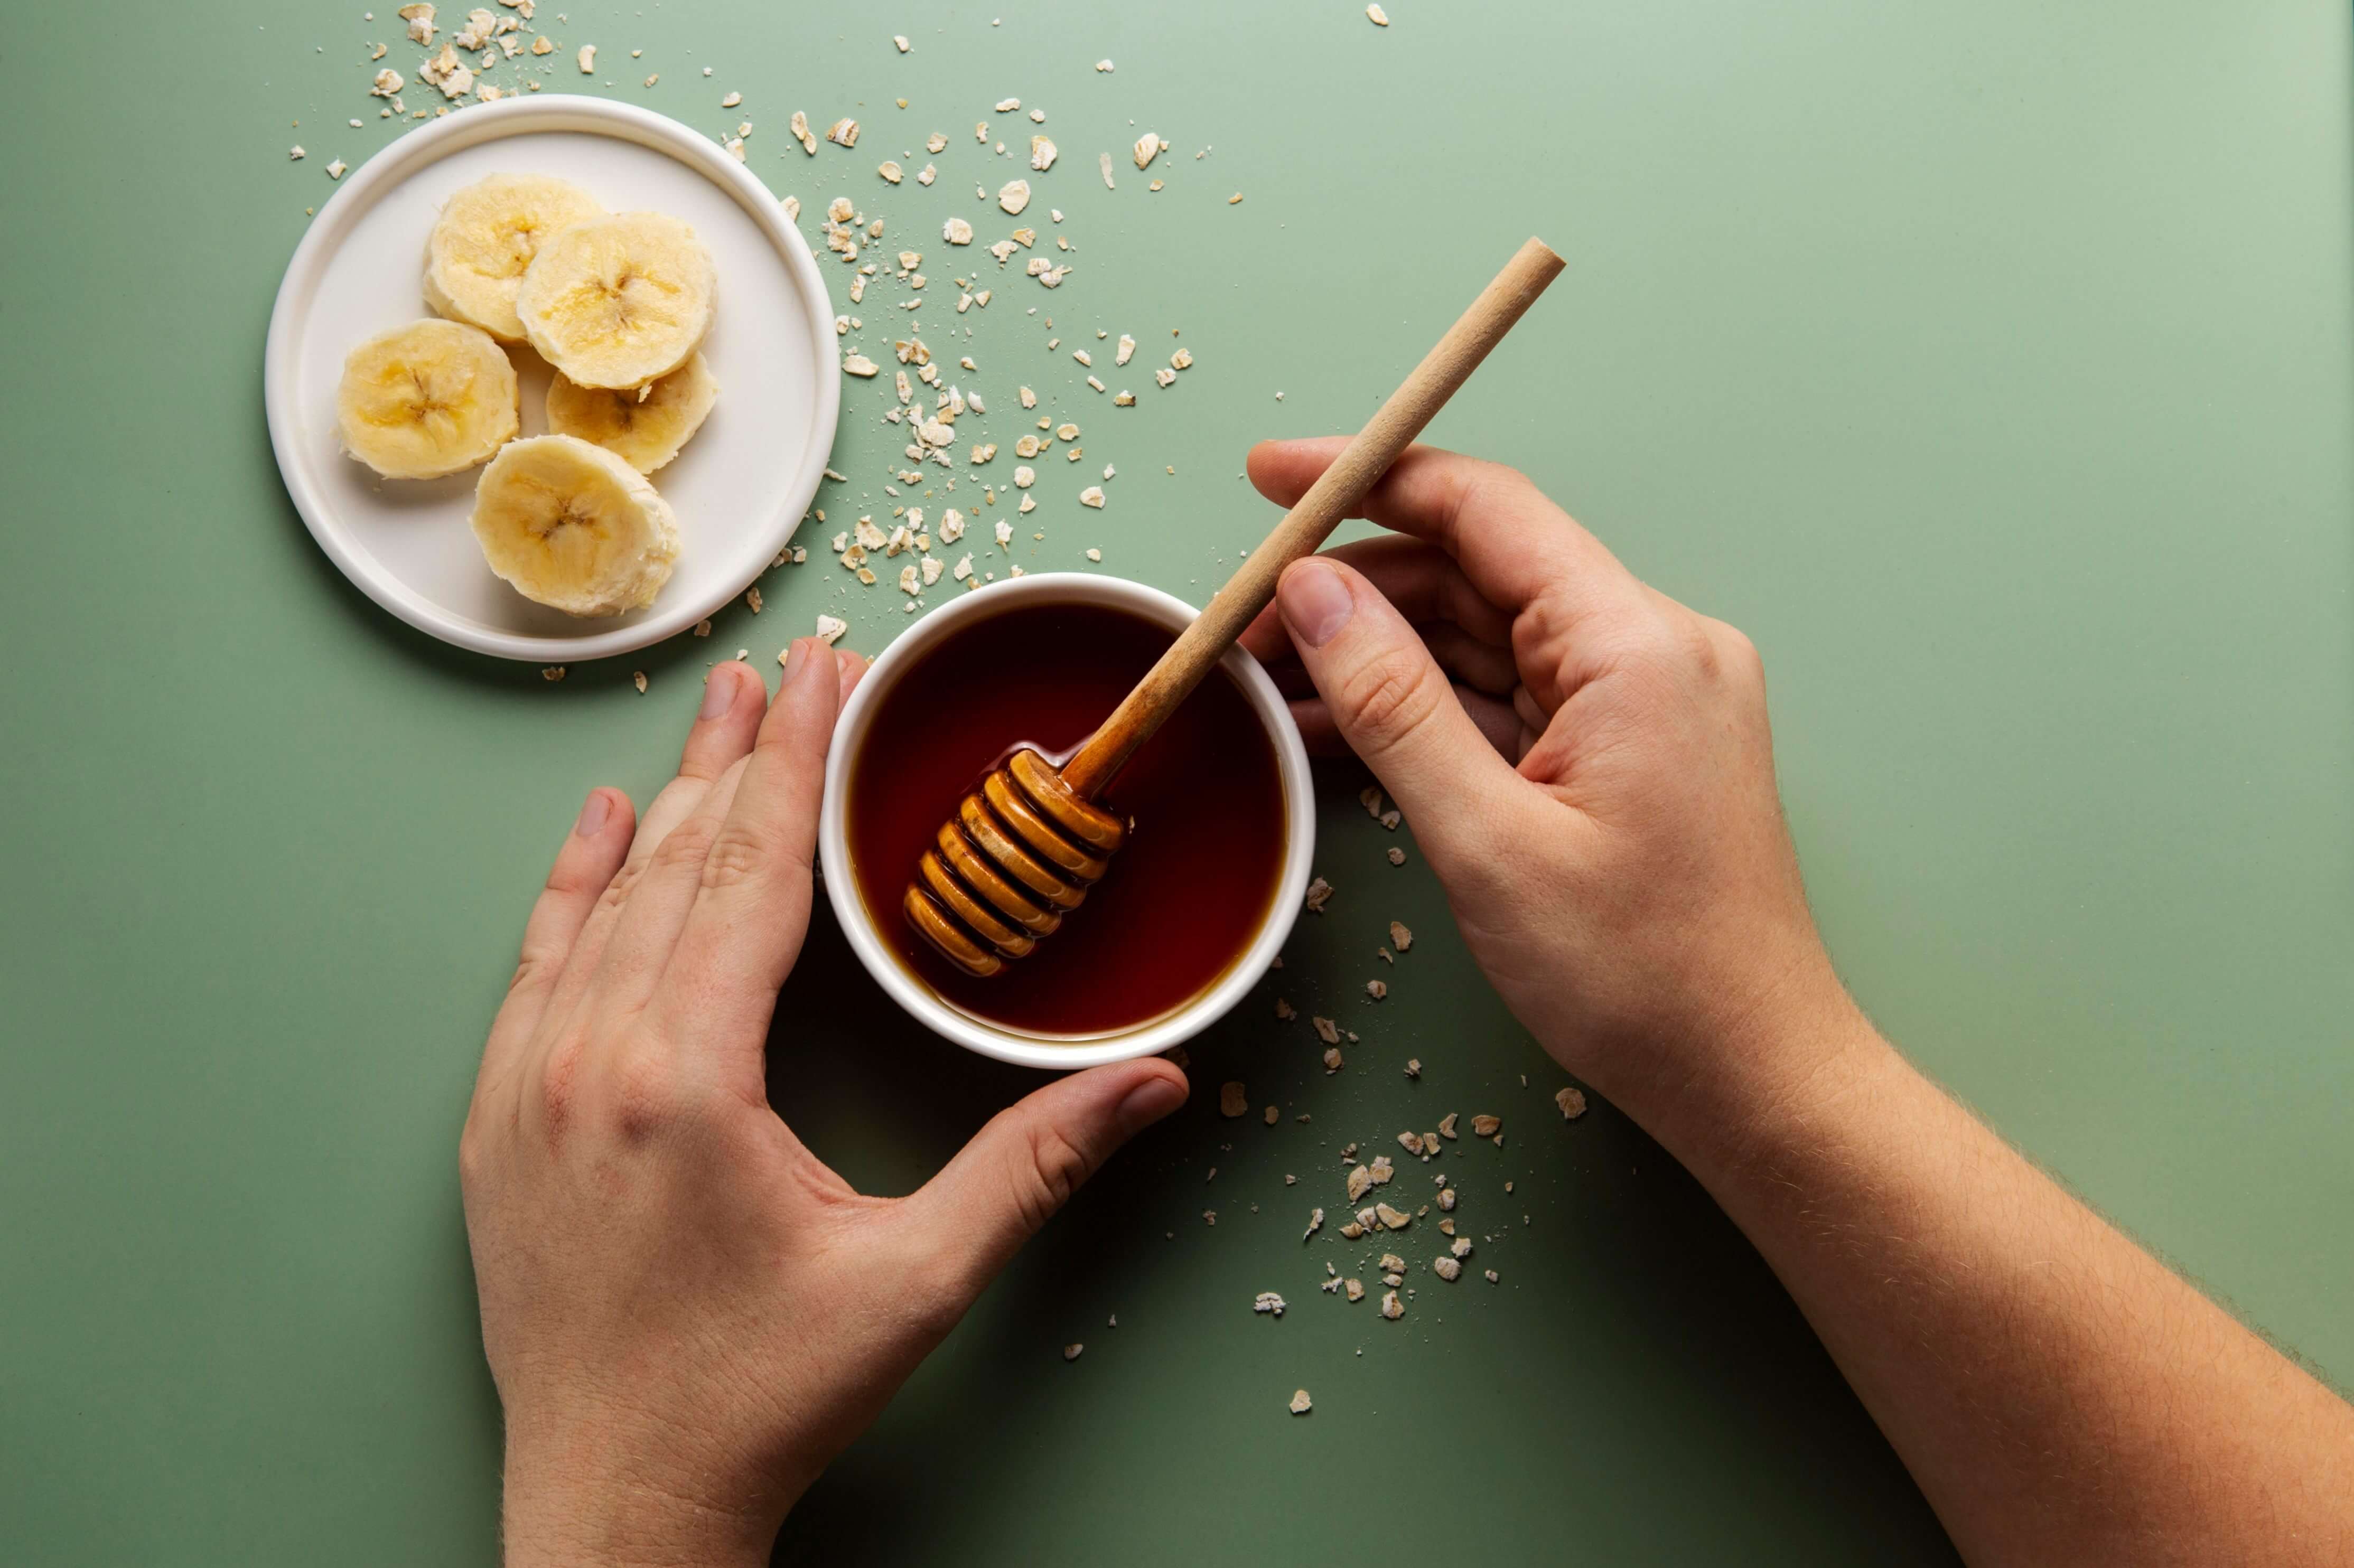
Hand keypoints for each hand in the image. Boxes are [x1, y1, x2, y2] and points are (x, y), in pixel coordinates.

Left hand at [461, 644, 1188, 1566]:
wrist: (614, 1504)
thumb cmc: (756, 1399)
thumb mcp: (913, 1283)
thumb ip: (1033, 1167)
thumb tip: (1156, 1081)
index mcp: (685, 1081)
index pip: (754, 876)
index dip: (799, 765)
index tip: (828, 676)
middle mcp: (587, 1062)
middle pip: (681, 866)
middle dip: (746, 755)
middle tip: (790, 665)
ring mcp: (524, 1088)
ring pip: (604, 903)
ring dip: (670, 801)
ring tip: (715, 713)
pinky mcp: (496, 1121)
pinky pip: (533, 965)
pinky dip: (571, 885)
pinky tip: (600, 827)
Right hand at [1240, 438, 1858, 1122]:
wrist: (1753, 1077)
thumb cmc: (1644, 978)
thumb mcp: (1487, 842)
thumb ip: (1393, 702)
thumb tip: (1314, 594)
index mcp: (1635, 646)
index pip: (1485, 509)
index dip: (1366, 481)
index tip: (1269, 479)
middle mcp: (1653, 649)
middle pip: (1478, 572)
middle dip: (1354, 591)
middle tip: (1242, 631)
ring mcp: (1645, 699)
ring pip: (1486, 637)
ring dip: (1379, 656)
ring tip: (1269, 690)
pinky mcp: (1630, 749)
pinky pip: (1511, 699)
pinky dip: (1428, 710)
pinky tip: (1339, 734)